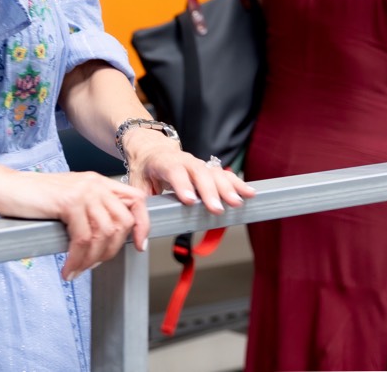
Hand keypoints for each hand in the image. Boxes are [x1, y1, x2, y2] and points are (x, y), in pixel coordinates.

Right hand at [0, 167, 150, 280]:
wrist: (4, 187)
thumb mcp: (69, 200)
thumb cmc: (31, 197)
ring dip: (92, 260)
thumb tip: (108, 240)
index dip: (142, 225)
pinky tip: (68, 268)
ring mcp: (82, 191)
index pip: (136, 200)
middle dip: (112, 251)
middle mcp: (94, 183)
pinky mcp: (68, 202)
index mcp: (98, 181)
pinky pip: (83, 239)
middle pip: (123, 222)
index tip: (139, 245)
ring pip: (104, 234)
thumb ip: (90, 211)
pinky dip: (77, 259)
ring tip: (77, 269)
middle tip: (93, 264)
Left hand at [127, 141, 254, 212]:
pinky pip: (225, 175)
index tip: (189, 200)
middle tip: (216, 209)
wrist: (152, 149)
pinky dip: (238, 184)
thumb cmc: (145, 169)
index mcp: (164, 162)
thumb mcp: (136, 185)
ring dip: (227, 188)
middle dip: (209, 191)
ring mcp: (199, 164)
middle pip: (199, 173)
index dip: (182, 185)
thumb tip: (142, 237)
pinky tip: (250, 194)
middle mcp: (184, 161)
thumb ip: (141, 207)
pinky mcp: (209, 169)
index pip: (173, 171)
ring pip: (215, 173)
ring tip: (236, 203)